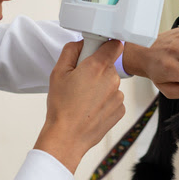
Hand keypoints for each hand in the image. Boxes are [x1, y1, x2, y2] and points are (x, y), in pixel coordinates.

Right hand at [34, 39, 124, 172]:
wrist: (67, 136)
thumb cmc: (61, 106)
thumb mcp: (58, 72)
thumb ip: (70, 51)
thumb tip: (80, 43)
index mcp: (97, 67)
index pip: (114, 44)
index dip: (105, 45)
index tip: (97, 50)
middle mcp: (112, 79)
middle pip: (109, 66)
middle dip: (96, 70)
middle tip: (80, 81)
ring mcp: (118, 96)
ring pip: (110, 84)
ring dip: (100, 87)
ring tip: (83, 99)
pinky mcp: (120, 110)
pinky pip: (113, 99)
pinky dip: (104, 102)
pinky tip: (90, 109)